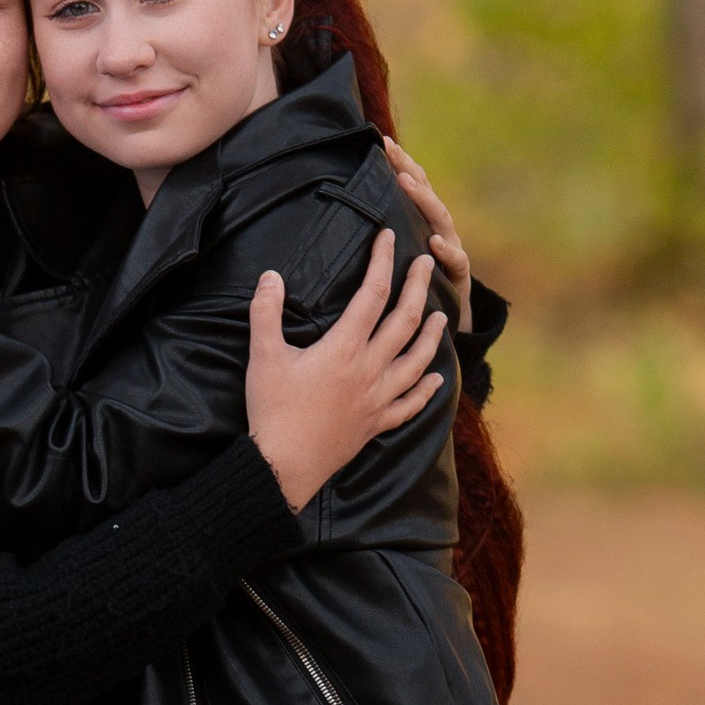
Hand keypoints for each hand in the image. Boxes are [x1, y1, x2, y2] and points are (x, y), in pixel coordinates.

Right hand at [246, 231, 443, 513]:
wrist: (284, 467)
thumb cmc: (272, 411)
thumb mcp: (263, 357)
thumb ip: (266, 312)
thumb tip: (271, 276)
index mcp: (344, 348)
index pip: (372, 294)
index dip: (382, 261)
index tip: (388, 237)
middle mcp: (370, 370)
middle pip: (405, 321)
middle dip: (418, 288)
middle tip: (427, 263)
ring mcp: (378, 399)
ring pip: (417, 361)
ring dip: (432, 336)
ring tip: (441, 316)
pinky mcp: (376, 424)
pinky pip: (410, 405)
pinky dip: (426, 390)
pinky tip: (435, 379)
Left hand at [385, 142, 469, 323]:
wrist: (444, 320)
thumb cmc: (412, 286)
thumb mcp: (395, 257)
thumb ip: (379, 237)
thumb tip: (340, 216)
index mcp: (422, 222)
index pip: (413, 185)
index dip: (400, 163)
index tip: (382, 141)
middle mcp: (438, 230)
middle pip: (426, 193)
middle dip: (410, 170)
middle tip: (392, 150)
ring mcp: (452, 249)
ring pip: (441, 219)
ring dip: (424, 200)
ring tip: (406, 183)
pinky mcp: (459, 275)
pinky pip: (457, 260)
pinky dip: (447, 250)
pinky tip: (434, 242)